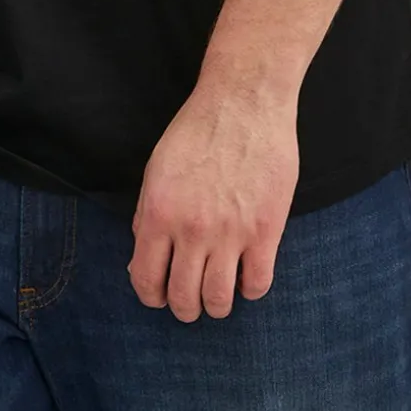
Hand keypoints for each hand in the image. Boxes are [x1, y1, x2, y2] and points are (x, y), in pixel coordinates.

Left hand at [127, 75, 299, 321]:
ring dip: (216, 306)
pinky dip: (250, 290)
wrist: (244, 102)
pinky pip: (258, 283)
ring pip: (219, 299)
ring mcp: (231, 232)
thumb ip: (147, 215)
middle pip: (184, 298)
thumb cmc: (198, 130)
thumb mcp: (157, 169)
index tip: (160, 297)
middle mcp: (192, 229)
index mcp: (159, 213)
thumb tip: (143, 256)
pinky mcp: (267, 230)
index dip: (152, 297)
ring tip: (218, 297)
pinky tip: (246, 276)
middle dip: (184, 309)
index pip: (146, 280)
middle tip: (190, 303)